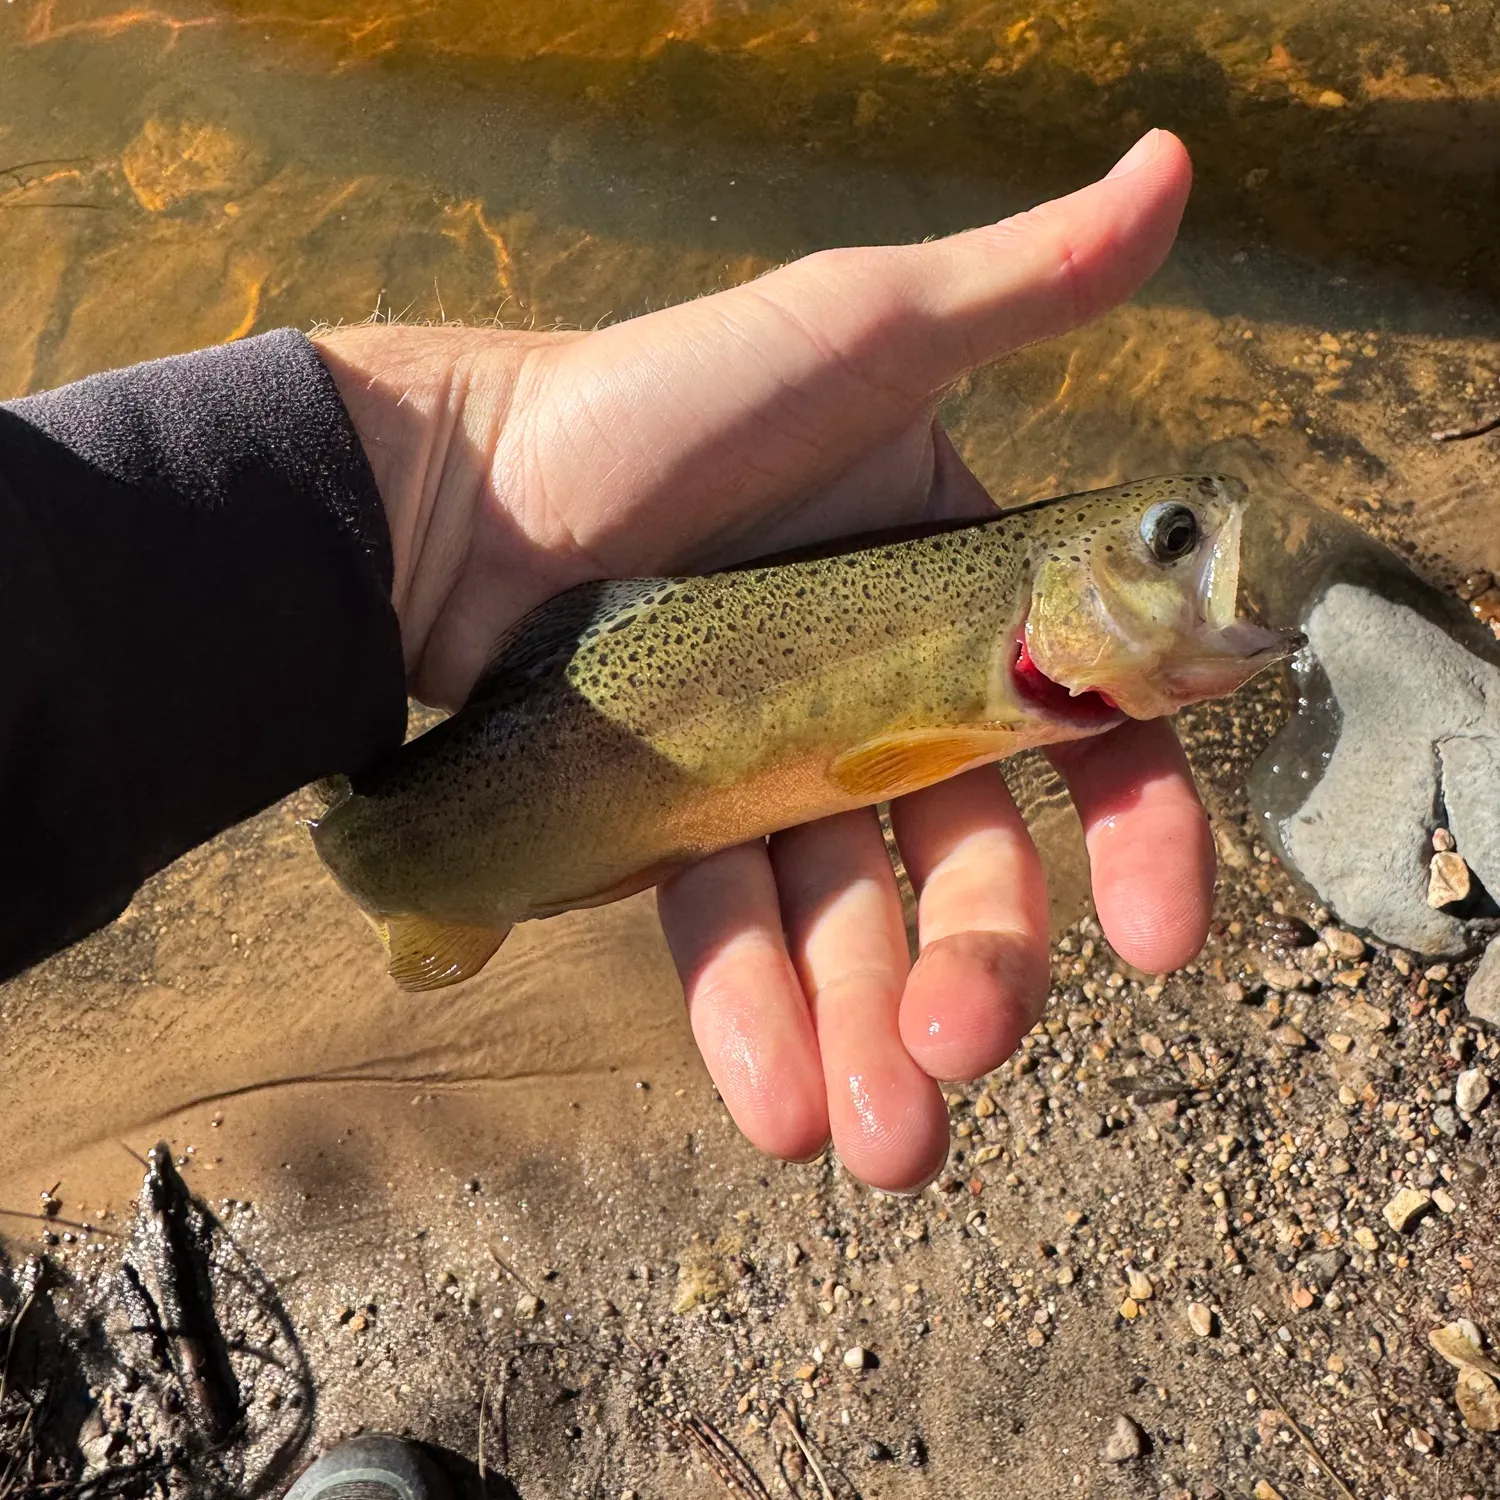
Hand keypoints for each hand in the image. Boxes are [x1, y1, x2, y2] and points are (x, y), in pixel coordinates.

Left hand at [314, 128, 1210, 1191]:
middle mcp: (877, 692)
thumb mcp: (847, 335)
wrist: (444, 492)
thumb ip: (1012, 286)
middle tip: (962, 1064)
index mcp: (951, 595)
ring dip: (869, 1035)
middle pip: (957, 859)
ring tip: (875, 1142)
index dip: (1137, 836)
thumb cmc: (653, 405)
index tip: (1162, 934)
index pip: (1081, 732)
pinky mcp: (672, 828)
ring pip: (847, 922)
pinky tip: (768, 1099)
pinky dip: (754, 1012)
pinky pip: (728, 929)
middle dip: (977, 971)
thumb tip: (1171, 170)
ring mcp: (774, 771)